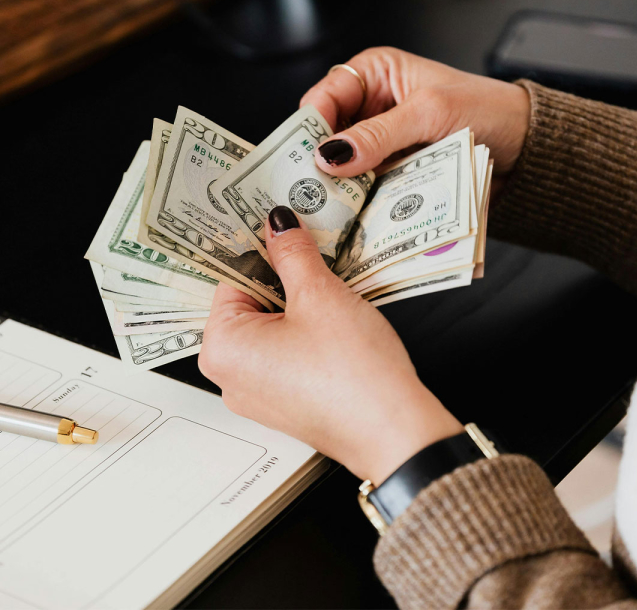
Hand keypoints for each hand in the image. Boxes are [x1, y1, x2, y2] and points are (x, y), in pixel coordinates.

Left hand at [198, 206, 461, 483]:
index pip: (231, 278)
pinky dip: (307, 332)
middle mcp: (231, 376)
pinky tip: (336, 325)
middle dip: (284, 279)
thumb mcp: (320, 295)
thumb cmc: (353, 373)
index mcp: (222, 348)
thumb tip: (278, 225)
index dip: (262, 251)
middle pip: (251, 304)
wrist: (394, 431)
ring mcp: (259, 393)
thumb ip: (292, 253)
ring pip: (273, 328)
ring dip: (300, 305)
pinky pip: (287, 353)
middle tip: (316, 260)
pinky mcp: (287, 402)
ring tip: (332, 296)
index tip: (284, 232)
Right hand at [301, 48, 530, 193]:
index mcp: (376, 73)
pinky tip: (355, 210)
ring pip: (346, 164)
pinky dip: (361, 197)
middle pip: (330, 134)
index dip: (311, 125)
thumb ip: (378, 133)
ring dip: (341, 183)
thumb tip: (330, 153)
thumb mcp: (428, 113)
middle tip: (313, 187)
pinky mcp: (395, 169)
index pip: (325, 95)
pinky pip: (368, 183)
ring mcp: (384, 141)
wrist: (525, 145)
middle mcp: (374, 105)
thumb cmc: (486, 109)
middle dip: (323, 159)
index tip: (305, 156)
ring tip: (331, 205)